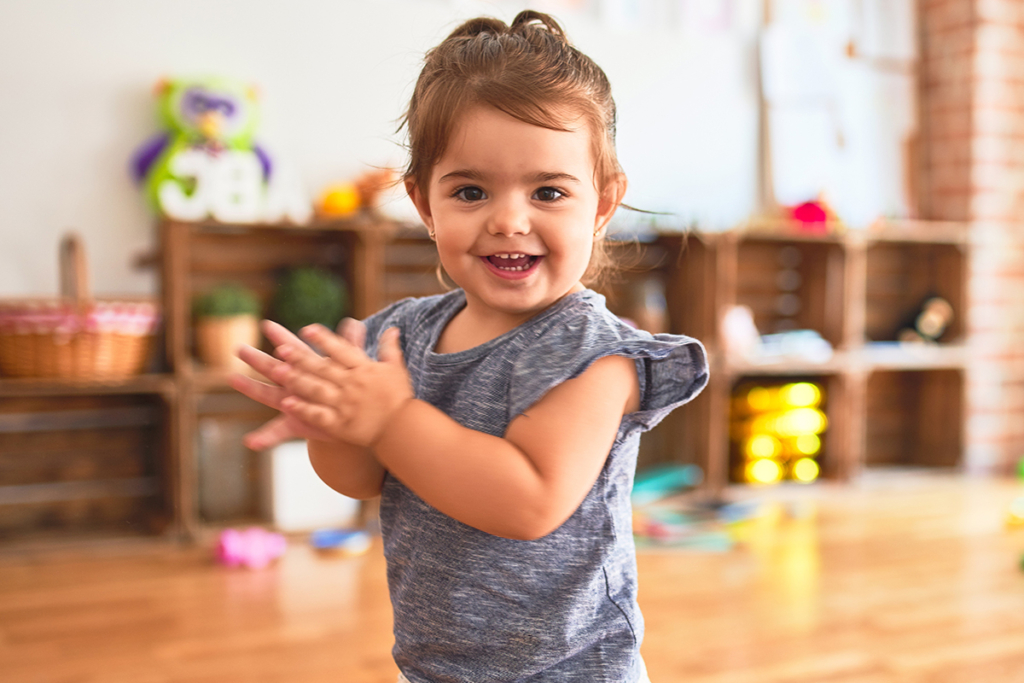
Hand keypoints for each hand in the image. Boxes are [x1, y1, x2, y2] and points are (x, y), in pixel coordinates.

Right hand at [230, 318, 366, 450]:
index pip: (294, 350)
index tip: (267, 324)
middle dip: (258, 359)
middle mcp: (296, 385)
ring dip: (251, 388)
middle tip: (239, 348)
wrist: (351, 419)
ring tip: (234, 379)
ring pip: (268, 395)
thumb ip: (349, 345)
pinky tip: (250, 442)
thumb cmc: (347, 389)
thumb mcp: (351, 367)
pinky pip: (278, 432)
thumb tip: (355, 323)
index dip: (283, 337)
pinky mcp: (296, 424)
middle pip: (275, 369)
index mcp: (310, 369)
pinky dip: (264, 438)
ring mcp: (293, 404)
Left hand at [276, 323, 413, 447]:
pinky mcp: (341, 424)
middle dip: (301, 358)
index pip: (341, 350)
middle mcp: (352, 385)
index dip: (323, 339)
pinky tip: (286, 403)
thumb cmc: (399, 398)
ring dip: (297, 380)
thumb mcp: (396, 369)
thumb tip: (392, 328)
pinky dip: (303, 409)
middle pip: (323, 369)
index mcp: (364, 369)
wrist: (403, 430)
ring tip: (278, 372)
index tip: (306, 329)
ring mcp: (345, 405)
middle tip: (281, 349)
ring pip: (317, 390)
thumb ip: (390, 348)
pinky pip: (318, 415)